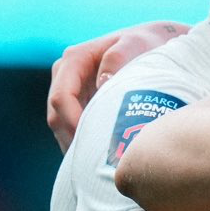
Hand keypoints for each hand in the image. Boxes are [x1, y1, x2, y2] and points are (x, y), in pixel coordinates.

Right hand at [46, 20, 189, 149]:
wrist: (153, 44)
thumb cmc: (146, 44)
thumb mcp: (136, 45)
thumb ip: (118, 59)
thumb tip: (102, 83)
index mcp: (74, 59)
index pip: (62, 97)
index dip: (72, 122)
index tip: (90, 142)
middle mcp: (66, 74)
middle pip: (56, 115)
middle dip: (72, 139)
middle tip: (93, 163)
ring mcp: (71, 90)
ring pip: (61, 124)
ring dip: (75, 144)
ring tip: (95, 166)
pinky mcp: (79, 103)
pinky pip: (72, 127)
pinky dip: (82, 142)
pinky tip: (98, 159)